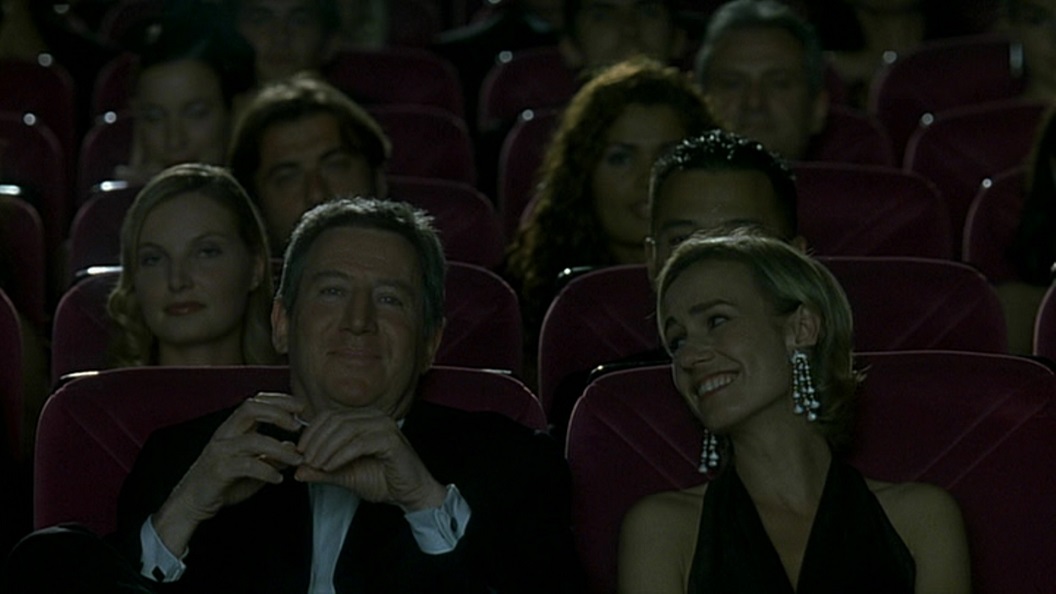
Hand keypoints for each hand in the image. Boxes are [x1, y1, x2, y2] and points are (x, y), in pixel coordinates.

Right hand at [153, 392, 305, 553]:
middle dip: (278, 412)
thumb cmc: (222, 483)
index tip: (300, 407)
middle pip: (250, 409)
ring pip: (253, 440)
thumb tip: (292, 448)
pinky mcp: (219, 470)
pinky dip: (266, 470)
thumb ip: (271, 457)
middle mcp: (225, 435)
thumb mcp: (253, 468)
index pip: (255, 402)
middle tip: (297, 425)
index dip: (279, 400)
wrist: (192, 503)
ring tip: (297, 459)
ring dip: (280, 449)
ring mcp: (220, 451)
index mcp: (233, 429)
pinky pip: (247, 465)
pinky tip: (278, 478)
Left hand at [293, 408, 446, 511]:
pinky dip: (340, 455)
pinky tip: (330, 467)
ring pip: (345, 429)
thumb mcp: (345, 475)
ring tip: (315, 465)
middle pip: (335, 420)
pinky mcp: (391, 439)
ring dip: (326, 448)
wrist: (410, 493)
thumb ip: (322, 471)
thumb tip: (297, 470)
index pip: (329, 416)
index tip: (299, 452)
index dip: (311, 432)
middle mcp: (374, 416)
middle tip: (304, 460)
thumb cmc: (383, 480)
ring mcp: (384, 425)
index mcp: (363, 418)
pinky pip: (359, 443)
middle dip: (316, 441)